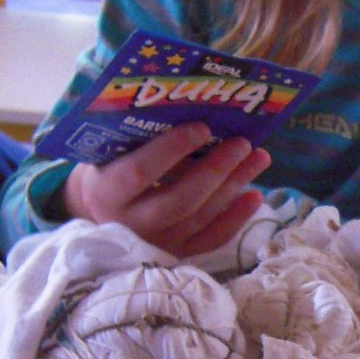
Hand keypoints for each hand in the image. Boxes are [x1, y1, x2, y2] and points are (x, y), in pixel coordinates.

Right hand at [61, 123, 270, 256]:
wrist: (100, 218)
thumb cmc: (109, 172)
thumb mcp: (108, 155)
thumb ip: (134, 139)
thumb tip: (184, 106)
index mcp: (106, 192)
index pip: (140, 171)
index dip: (172, 149)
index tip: (202, 127)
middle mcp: (132, 223)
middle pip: (180, 199)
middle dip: (215, 169)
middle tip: (242, 143)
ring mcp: (157, 242)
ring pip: (201, 216)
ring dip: (234, 186)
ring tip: (259, 158)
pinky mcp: (177, 253)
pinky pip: (212, 239)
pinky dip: (236, 218)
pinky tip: (255, 195)